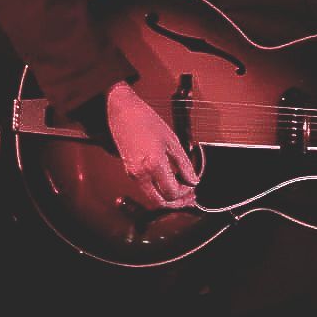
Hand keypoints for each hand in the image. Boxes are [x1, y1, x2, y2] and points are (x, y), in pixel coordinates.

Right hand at [107, 81, 198, 207]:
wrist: (123, 113)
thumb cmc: (146, 121)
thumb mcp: (173, 141)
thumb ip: (185, 164)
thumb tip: (193, 180)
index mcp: (153, 165)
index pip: (172, 192)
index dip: (185, 194)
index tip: (193, 187)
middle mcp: (140, 174)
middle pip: (159, 202)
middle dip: (176, 203)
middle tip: (189, 198)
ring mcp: (133, 174)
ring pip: (151, 198)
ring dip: (167, 198)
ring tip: (182, 191)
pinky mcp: (129, 172)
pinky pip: (146, 189)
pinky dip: (158, 190)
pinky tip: (169, 182)